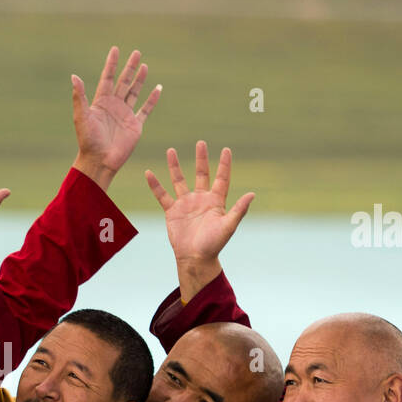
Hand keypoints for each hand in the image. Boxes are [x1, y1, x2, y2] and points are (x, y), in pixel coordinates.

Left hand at [70, 47, 160, 189]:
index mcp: (101, 102)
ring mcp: (125, 115)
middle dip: (130, 67)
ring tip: (144, 66)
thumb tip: (74, 76)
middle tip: (136, 53)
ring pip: (134, 92)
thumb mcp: (81, 116)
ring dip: (139, 80)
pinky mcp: (135, 125)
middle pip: (123, 82)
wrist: (99, 160)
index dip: (111, 64)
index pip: (107, 78)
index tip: (115, 50)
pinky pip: (146, 109)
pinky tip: (158, 88)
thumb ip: (79, 96)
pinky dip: (152, 99)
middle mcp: (114, 106)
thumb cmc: (88, 140)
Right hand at [145, 141, 253, 267]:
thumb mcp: (228, 226)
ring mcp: (185, 204)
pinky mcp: (172, 211)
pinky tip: (149, 173)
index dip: (224, 164)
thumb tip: (252, 194)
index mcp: (216, 201)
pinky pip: (162, 195)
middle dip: (201, 159)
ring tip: (171, 150)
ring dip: (175, 166)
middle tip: (201, 143)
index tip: (226, 150)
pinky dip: (155, 185)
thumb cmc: (214, 244)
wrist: (194, 258)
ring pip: (179, 180)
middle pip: (201, 174)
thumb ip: (239, 210)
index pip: (221, 178)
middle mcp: (201, 199)